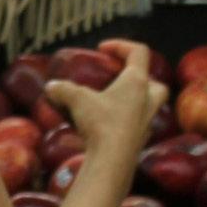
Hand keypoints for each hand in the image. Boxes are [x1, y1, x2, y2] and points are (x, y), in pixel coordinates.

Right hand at [44, 39, 168, 158]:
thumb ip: (63, 89)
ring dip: (135, 100)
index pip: (139, 52)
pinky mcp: (140, 140)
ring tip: (111, 102)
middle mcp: (147, 100)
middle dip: (140, 78)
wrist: (113, 161)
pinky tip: (107, 125)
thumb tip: (51, 86)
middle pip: (155, 82)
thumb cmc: (101, 123)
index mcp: (137, 82)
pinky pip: (137, 125)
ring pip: (149, 105)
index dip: (121, 45)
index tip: (102, 49)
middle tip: (119, 79)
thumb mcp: (77, 99)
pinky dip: (125, 121)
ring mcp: (147, 122)